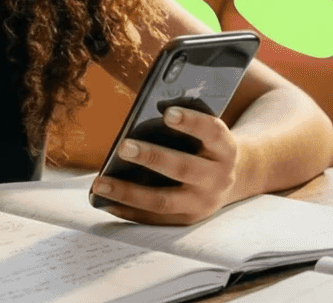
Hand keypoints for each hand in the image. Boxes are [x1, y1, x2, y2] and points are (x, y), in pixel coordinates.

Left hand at [91, 106, 241, 224]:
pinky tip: (105, 201)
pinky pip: (155, 218)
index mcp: (224, 149)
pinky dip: (128, 210)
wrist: (232, 179)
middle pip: (184, 168)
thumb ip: (184, 123)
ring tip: (100, 183)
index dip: (192, 122)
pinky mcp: (188, 218)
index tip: (168, 113)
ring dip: (129, 192)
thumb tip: (146, 115)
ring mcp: (203, 202)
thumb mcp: (205, 133)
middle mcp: (217, 177)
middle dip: (152, 157)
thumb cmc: (205, 147)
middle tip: (123, 147)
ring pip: (164, 200)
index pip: (212, 132)